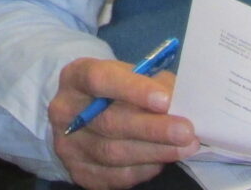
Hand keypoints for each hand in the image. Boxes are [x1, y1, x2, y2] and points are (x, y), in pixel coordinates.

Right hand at [49, 55, 197, 189]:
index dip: (132, 89)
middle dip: (152, 128)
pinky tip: (162, 160)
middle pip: (109, 122)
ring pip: (113, 153)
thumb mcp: (130, 75)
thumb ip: (153, 84)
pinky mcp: (79, 172)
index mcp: (75, 77)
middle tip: (186, 131)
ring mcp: (68, 144)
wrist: (86, 117)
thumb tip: (182, 102)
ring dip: (154, 151)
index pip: (99, 79)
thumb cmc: (115, 90)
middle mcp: (64, 110)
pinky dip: (143, 169)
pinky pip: (115, 176)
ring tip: (185, 147)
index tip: (165, 100)